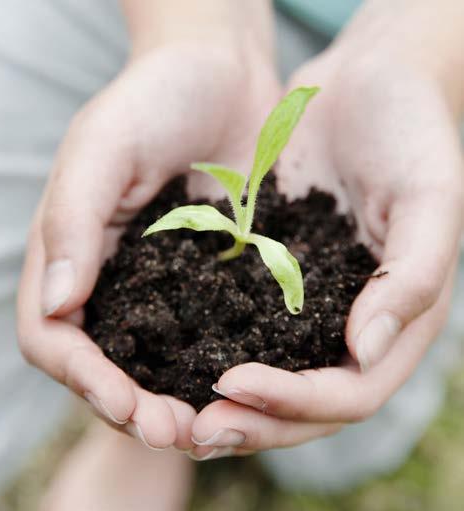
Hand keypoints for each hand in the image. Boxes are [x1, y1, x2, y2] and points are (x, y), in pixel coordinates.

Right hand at [17, 40, 279, 449]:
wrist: (222, 75)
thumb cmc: (155, 97)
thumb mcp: (104, 147)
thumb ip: (74, 222)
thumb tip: (59, 304)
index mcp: (73, 253)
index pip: (55, 337)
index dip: (83, 378)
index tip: (125, 404)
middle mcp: (114, 278)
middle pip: (107, 364)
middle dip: (134, 406)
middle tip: (177, 432)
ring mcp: (164, 281)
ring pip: (158, 361)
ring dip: (178, 400)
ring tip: (211, 425)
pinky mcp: (212, 275)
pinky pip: (209, 331)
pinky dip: (218, 364)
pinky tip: (248, 381)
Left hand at [189, 49, 463, 458]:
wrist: (368, 86)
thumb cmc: (411, 133)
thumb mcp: (429, 198)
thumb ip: (412, 276)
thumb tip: (365, 349)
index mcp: (395, 319)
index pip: (351, 390)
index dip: (297, 401)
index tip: (236, 383)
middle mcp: (349, 323)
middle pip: (304, 402)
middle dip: (253, 420)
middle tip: (195, 429)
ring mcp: (308, 302)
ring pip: (268, 372)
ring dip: (225, 400)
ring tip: (174, 411)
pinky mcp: (271, 274)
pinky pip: (240, 322)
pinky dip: (210, 345)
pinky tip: (170, 351)